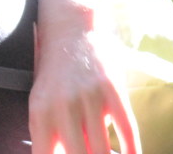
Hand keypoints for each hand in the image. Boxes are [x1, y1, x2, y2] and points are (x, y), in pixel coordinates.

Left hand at [29, 20, 139, 153]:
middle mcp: (62, 106)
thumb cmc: (53, 74)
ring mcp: (88, 97)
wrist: (69, 30)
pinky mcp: (111, 89)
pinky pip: (127, 129)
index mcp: (39, 113)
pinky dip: (132, 149)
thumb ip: (49, 134)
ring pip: (103, 149)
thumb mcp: (41, 102)